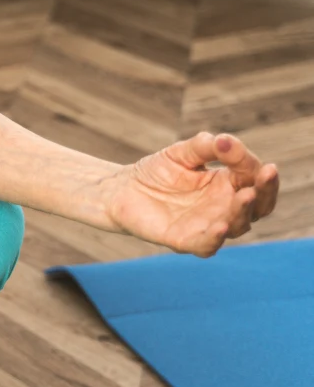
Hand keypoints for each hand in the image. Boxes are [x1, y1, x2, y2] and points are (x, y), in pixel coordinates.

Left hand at [104, 131, 279, 257]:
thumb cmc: (156, 171)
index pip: (256, 181)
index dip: (263, 174)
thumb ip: (207, 146)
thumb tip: (227, 141)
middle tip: (266, 176)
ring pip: (236, 226)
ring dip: (242, 211)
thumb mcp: (183, 152)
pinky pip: (206, 245)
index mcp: (228, 185)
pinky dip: (215, 237)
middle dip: (266, 192)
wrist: (120, 189)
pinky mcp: (184, 240)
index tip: (264, 164)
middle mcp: (224, 208)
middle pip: (258, 207)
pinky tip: (221, 225)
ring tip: (244, 195)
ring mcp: (206, 226)